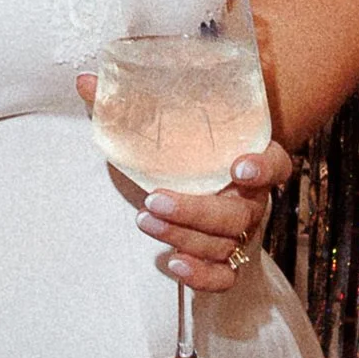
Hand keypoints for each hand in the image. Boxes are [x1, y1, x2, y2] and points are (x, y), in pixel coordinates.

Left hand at [75, 72, 292, 292]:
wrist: (192, 180)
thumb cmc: (181, 148)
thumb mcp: (160, 123)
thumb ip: (126, 102)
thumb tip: (83, 81)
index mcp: (249, 158)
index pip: (275, 164)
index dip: (262, 167)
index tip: (237, 167)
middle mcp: (251, 199)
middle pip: (239, 213)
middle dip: (196, 209)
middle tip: (155, 198)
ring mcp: (241, 232)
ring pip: (225, 243)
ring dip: (184, 236)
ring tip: (144, 220)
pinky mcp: (227, 259)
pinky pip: (224, 276)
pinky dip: (202, 276)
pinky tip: (172, 263)